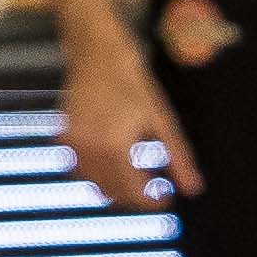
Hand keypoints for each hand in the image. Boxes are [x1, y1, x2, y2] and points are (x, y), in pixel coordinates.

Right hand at [59, 41, 200, 211]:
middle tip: (153, 188)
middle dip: (135, 196)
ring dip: (115, 187)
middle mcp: (88, 149)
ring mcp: (72, 143)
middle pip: (113, 192)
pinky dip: (96, 173)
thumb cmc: (133, 84)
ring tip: (135, 175)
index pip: (133, 192)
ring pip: (94, 184)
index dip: (153, 201)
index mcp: (114, 147)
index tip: (166, 198)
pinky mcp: (63, 136)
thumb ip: (178, 158)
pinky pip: (79, 169)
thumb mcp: (163, 121)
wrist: (96, 54)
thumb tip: (193, 190)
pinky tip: (112, 162)